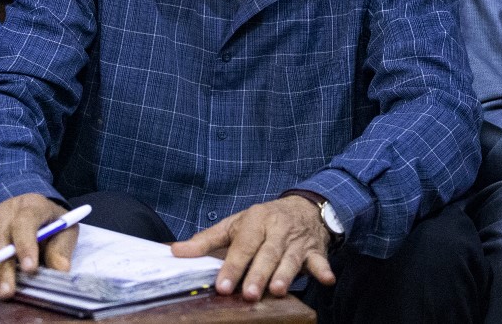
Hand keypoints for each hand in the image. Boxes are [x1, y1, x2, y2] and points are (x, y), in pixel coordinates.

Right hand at [0, 193, 74, 299]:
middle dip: (2, 269)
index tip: (30, 269)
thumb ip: (61, 249)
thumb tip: (60, 269)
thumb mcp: (64, 230)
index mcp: (31, 205)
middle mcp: (5, 210)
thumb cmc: (50, 222)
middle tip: (6, 293)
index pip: (25, 222)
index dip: (26, 245)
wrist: (32, 208)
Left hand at [171, 197, 335, 301]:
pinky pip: (320, 260)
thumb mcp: (232, 225)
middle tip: (248, 294)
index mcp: (254, 222)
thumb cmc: (261, 221)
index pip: (241, 246)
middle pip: (266, 254)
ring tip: (277, 290)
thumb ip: (205, 241)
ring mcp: (297, 241)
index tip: (223, 286)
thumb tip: (175, 251)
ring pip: (290, 259)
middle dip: (258, 274)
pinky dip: (323, 269)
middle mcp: (276, 230)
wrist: (302, 207)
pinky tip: (327, 279)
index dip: (232, 267)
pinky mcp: (315, 251)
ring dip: (285, 274)